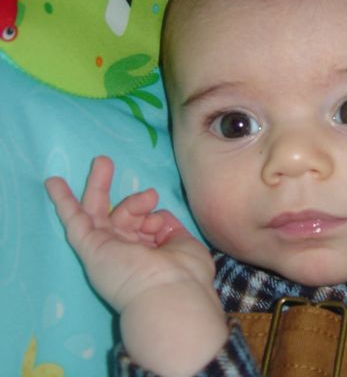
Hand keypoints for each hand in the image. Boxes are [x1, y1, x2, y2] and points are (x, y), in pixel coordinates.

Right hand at [46, 157, 228, 373]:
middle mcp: (127, 252)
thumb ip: (171, 229)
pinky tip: (53, 182)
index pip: (147, 225)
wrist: (167, 293)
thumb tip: (158, 216)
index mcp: (151, 254)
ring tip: (102, 161)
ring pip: (98, 212)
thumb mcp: (185, 245)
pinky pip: (74, 221)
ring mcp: (108, 249)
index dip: (154, 216)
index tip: (160, 220)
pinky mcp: (91, 247)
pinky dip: (63, 202)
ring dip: (99, 185)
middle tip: (124, 172)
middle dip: (125, 197)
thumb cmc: (184, 273)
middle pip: (121, 217)